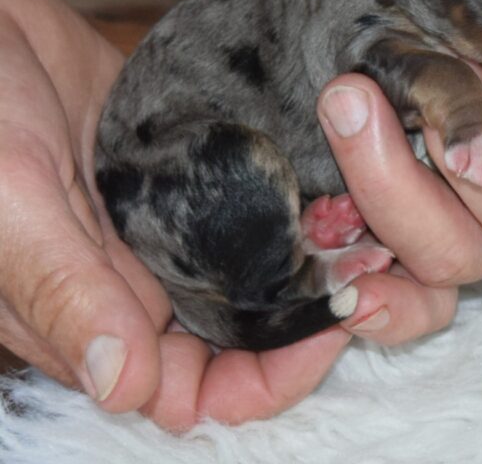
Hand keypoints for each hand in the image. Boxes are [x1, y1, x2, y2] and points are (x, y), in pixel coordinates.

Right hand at [0, 0, 384, 429]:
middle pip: (237, 335)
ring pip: (250, 272)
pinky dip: (288, 204)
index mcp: (89, 312)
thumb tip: (126, 386)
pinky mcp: (182, 175)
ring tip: (363, 224)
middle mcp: (134, 281)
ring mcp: (164, 226)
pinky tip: (334, 180)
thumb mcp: (12, 196)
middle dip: (305, 318)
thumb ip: (63, 288)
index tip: (330, 324)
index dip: (263, 378)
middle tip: (366, 266)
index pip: (191, 387)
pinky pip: (244, 205)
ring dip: (306, 259)